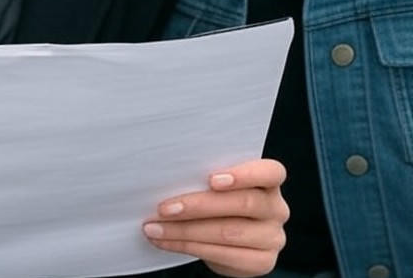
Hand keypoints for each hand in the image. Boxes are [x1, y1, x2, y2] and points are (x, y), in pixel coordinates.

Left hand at [142, 158, 287, 276]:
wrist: (229, 236)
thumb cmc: (219, 197)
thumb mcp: (218, 182)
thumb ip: (207, 175)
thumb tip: (168, 171)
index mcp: (269, 181)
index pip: (271, 172)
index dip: (244, 174)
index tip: (211, 179)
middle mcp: (276, 208)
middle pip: (242, 203)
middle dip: (198, 205)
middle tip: (165, 207)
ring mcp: (272, 237)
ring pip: (228, 232)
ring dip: (185, 230)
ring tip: (156, 228)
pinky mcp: (262, 262)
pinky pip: (223, 255)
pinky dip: (189, 247)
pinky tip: (167, 241)